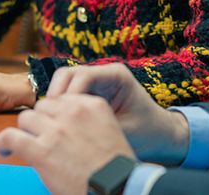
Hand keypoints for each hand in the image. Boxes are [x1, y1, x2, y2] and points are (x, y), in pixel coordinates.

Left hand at [0, 94, 135, 194]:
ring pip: (26, 119)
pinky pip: (10, 136)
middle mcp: (72, 112)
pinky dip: (3, 142)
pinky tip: (4, 149)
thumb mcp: (109, 131)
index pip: (62, 98)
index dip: (55, 113)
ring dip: (25, 132)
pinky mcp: (40, 151)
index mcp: (92, 105)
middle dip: (41, 122)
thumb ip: (87, 121)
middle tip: (41, 138)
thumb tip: (66, 125)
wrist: (118, 188)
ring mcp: (55, 131)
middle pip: (42, 106)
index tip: (53, 125)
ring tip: (24, 145)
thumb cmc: (115, 168)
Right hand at [47, 63, 188, 164]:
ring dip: (55, 102)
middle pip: (67, 74)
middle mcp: (104, 74)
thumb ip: (99, 127)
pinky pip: (67, 95)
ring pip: (63, 83)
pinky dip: (60, 107)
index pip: (84, 76)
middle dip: (56, 96)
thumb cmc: (147, 132)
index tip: (60, 116)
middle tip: (49, 121)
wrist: (159, 134)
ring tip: (52, 124)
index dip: (67, 94)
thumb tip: (69, 132)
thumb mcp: (125, 130)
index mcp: (116, 75)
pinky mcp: (88, 93)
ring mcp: (95, 82)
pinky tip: (58, 125)